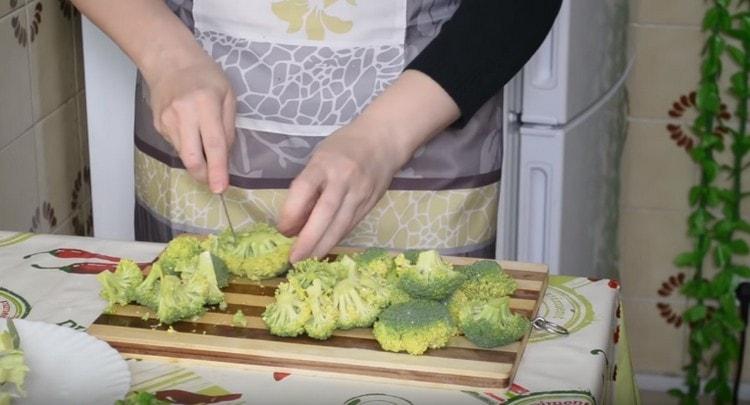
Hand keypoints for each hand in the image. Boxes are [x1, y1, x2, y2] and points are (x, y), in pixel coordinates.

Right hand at [148, 56, 235, 192]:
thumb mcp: (228, 95)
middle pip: (191, 157)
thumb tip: (225, 157)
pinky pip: (177, 146)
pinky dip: (188, 147)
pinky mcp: (158, 125)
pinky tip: (192, 133)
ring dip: (197, 162)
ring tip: (206, 152)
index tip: (220, 187)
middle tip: (214, 182)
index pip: (213, 144)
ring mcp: (167, 121)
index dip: (217, 169)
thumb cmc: (205, 76)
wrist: (169, 61)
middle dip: (204, 175)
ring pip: (183, 155)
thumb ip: (228, 127)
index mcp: (205, 104)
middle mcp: (183, 114)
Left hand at [278, 70, 459, 260]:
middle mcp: (343, 178)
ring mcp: (360, 192)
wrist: (383, 140)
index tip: (282, 230)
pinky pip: (351, 224)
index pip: (305, 189)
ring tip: (308, 260)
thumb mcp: (319, 158)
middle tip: (294, 259)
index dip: (292, 212)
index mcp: (324, 163)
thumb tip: (293, 223)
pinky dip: (336, 238)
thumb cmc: (344, 147)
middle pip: (325, 213)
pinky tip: (325, 248)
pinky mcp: (371, 203)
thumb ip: (307, 187)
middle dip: (308, 240)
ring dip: (323, 245)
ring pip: (341, 225)